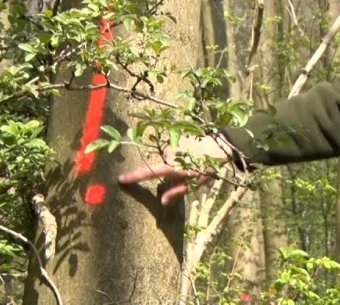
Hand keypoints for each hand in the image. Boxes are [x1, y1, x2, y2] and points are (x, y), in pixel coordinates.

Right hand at [118, 133, 237, 204]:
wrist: (219, 145)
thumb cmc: (207, 167)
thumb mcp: (194, 184)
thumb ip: (176, 192)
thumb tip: (162, 202)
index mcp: (172, 167)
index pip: (148, 173)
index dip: (134, 177)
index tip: (120, 179)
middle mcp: (169, 154)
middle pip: (160, 166)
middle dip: (168, 171)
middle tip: (186, 172)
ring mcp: (172, 144)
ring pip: (166, 158)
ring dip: (174, 162)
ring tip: (191, 162)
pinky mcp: (177, 138)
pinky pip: (172, 149)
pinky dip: (178, 153)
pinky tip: (191, 153)